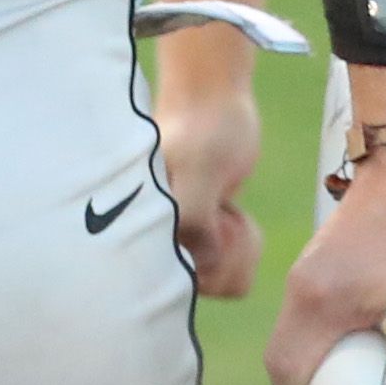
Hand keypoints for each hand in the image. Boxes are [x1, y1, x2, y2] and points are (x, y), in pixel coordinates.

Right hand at [149, 20, 264, 299]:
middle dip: (225, 254)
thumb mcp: (198, 170)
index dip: (205, 264)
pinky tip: (233, 214)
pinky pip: (232, 267)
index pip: (173, 286)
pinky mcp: (204, 234)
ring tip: (228, 209)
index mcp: (143, 228)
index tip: (215, 222)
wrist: (212, 96)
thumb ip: (193, 218)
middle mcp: (157, 239)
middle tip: (224, 212)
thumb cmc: (201, 127)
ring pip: (220, 281)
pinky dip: (242, 246)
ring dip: (236, 248)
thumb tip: (200, 264)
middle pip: (202, 288)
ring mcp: (183, 239)